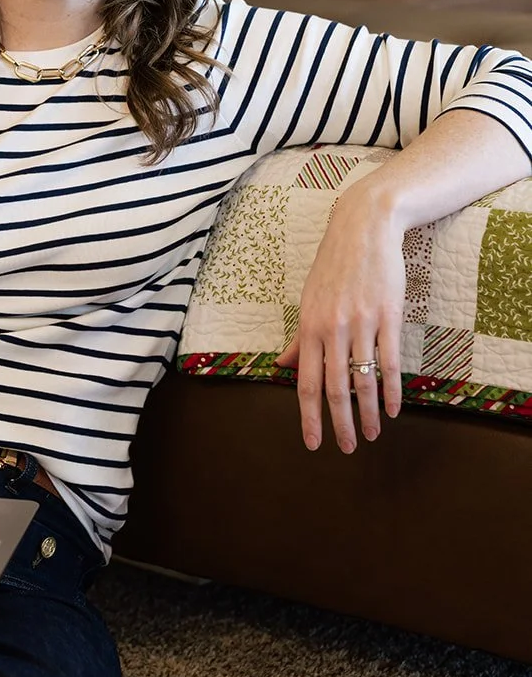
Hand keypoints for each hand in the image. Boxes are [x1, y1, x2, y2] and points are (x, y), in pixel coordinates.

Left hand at [276, 180, 404, 451]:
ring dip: (369, 413)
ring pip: (363, 379)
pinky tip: (393, 409)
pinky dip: (391, 390)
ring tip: (372, 435)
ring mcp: (361, 322)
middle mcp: (332, 327)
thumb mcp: (309, 299)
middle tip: (346, 449)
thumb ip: (299, 337)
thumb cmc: (334, 265)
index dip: (309, 415)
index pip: (305, 381)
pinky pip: (389, 361)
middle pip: (334, 387)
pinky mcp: (388, 315)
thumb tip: (282, 366)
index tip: (313, 443)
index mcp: (309, 325)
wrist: (364, 228)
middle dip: (340, 423)